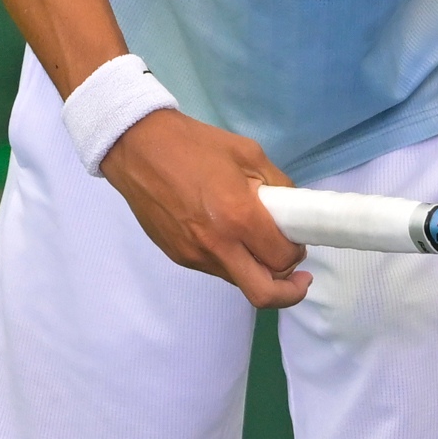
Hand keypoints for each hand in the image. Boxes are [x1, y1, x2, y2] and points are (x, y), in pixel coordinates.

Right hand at [100, 109, 310, 307]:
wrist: (139, 149)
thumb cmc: (196, 145)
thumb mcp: (248, 153)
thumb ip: (277, 185)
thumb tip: (291, 209)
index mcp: (238, 217)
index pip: (281, 258)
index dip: (297, 253)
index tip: (298, 241)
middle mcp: (217, 246)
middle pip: (262, 293)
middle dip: (287, 291)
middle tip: (298, 275)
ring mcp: (194, 256)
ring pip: (239, 281)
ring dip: (257, 271)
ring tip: (259, 242)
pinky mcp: (177, 257)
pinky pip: (216, 269)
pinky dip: (232, 260)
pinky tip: (229, 234)